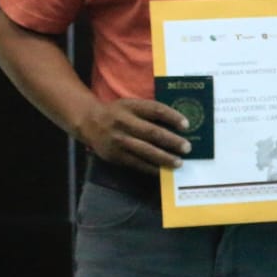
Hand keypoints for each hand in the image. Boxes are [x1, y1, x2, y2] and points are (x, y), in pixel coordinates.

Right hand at [75, 98, 191, 172]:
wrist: (89, 122)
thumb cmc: (117, 113)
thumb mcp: (131, 105)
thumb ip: (149, 112)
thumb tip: (177, 125)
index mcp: (130, 106)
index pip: (155, 110)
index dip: (172, 117)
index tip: (187, 125)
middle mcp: (123, 122)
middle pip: (152, 132)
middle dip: (172, 141)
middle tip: (187, 148)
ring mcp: (118, 140)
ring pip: (145, 151)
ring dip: (164, 158)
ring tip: (179, 163)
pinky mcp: (115, 155)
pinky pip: (137, 163)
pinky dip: (152, 168)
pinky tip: (163, 171)